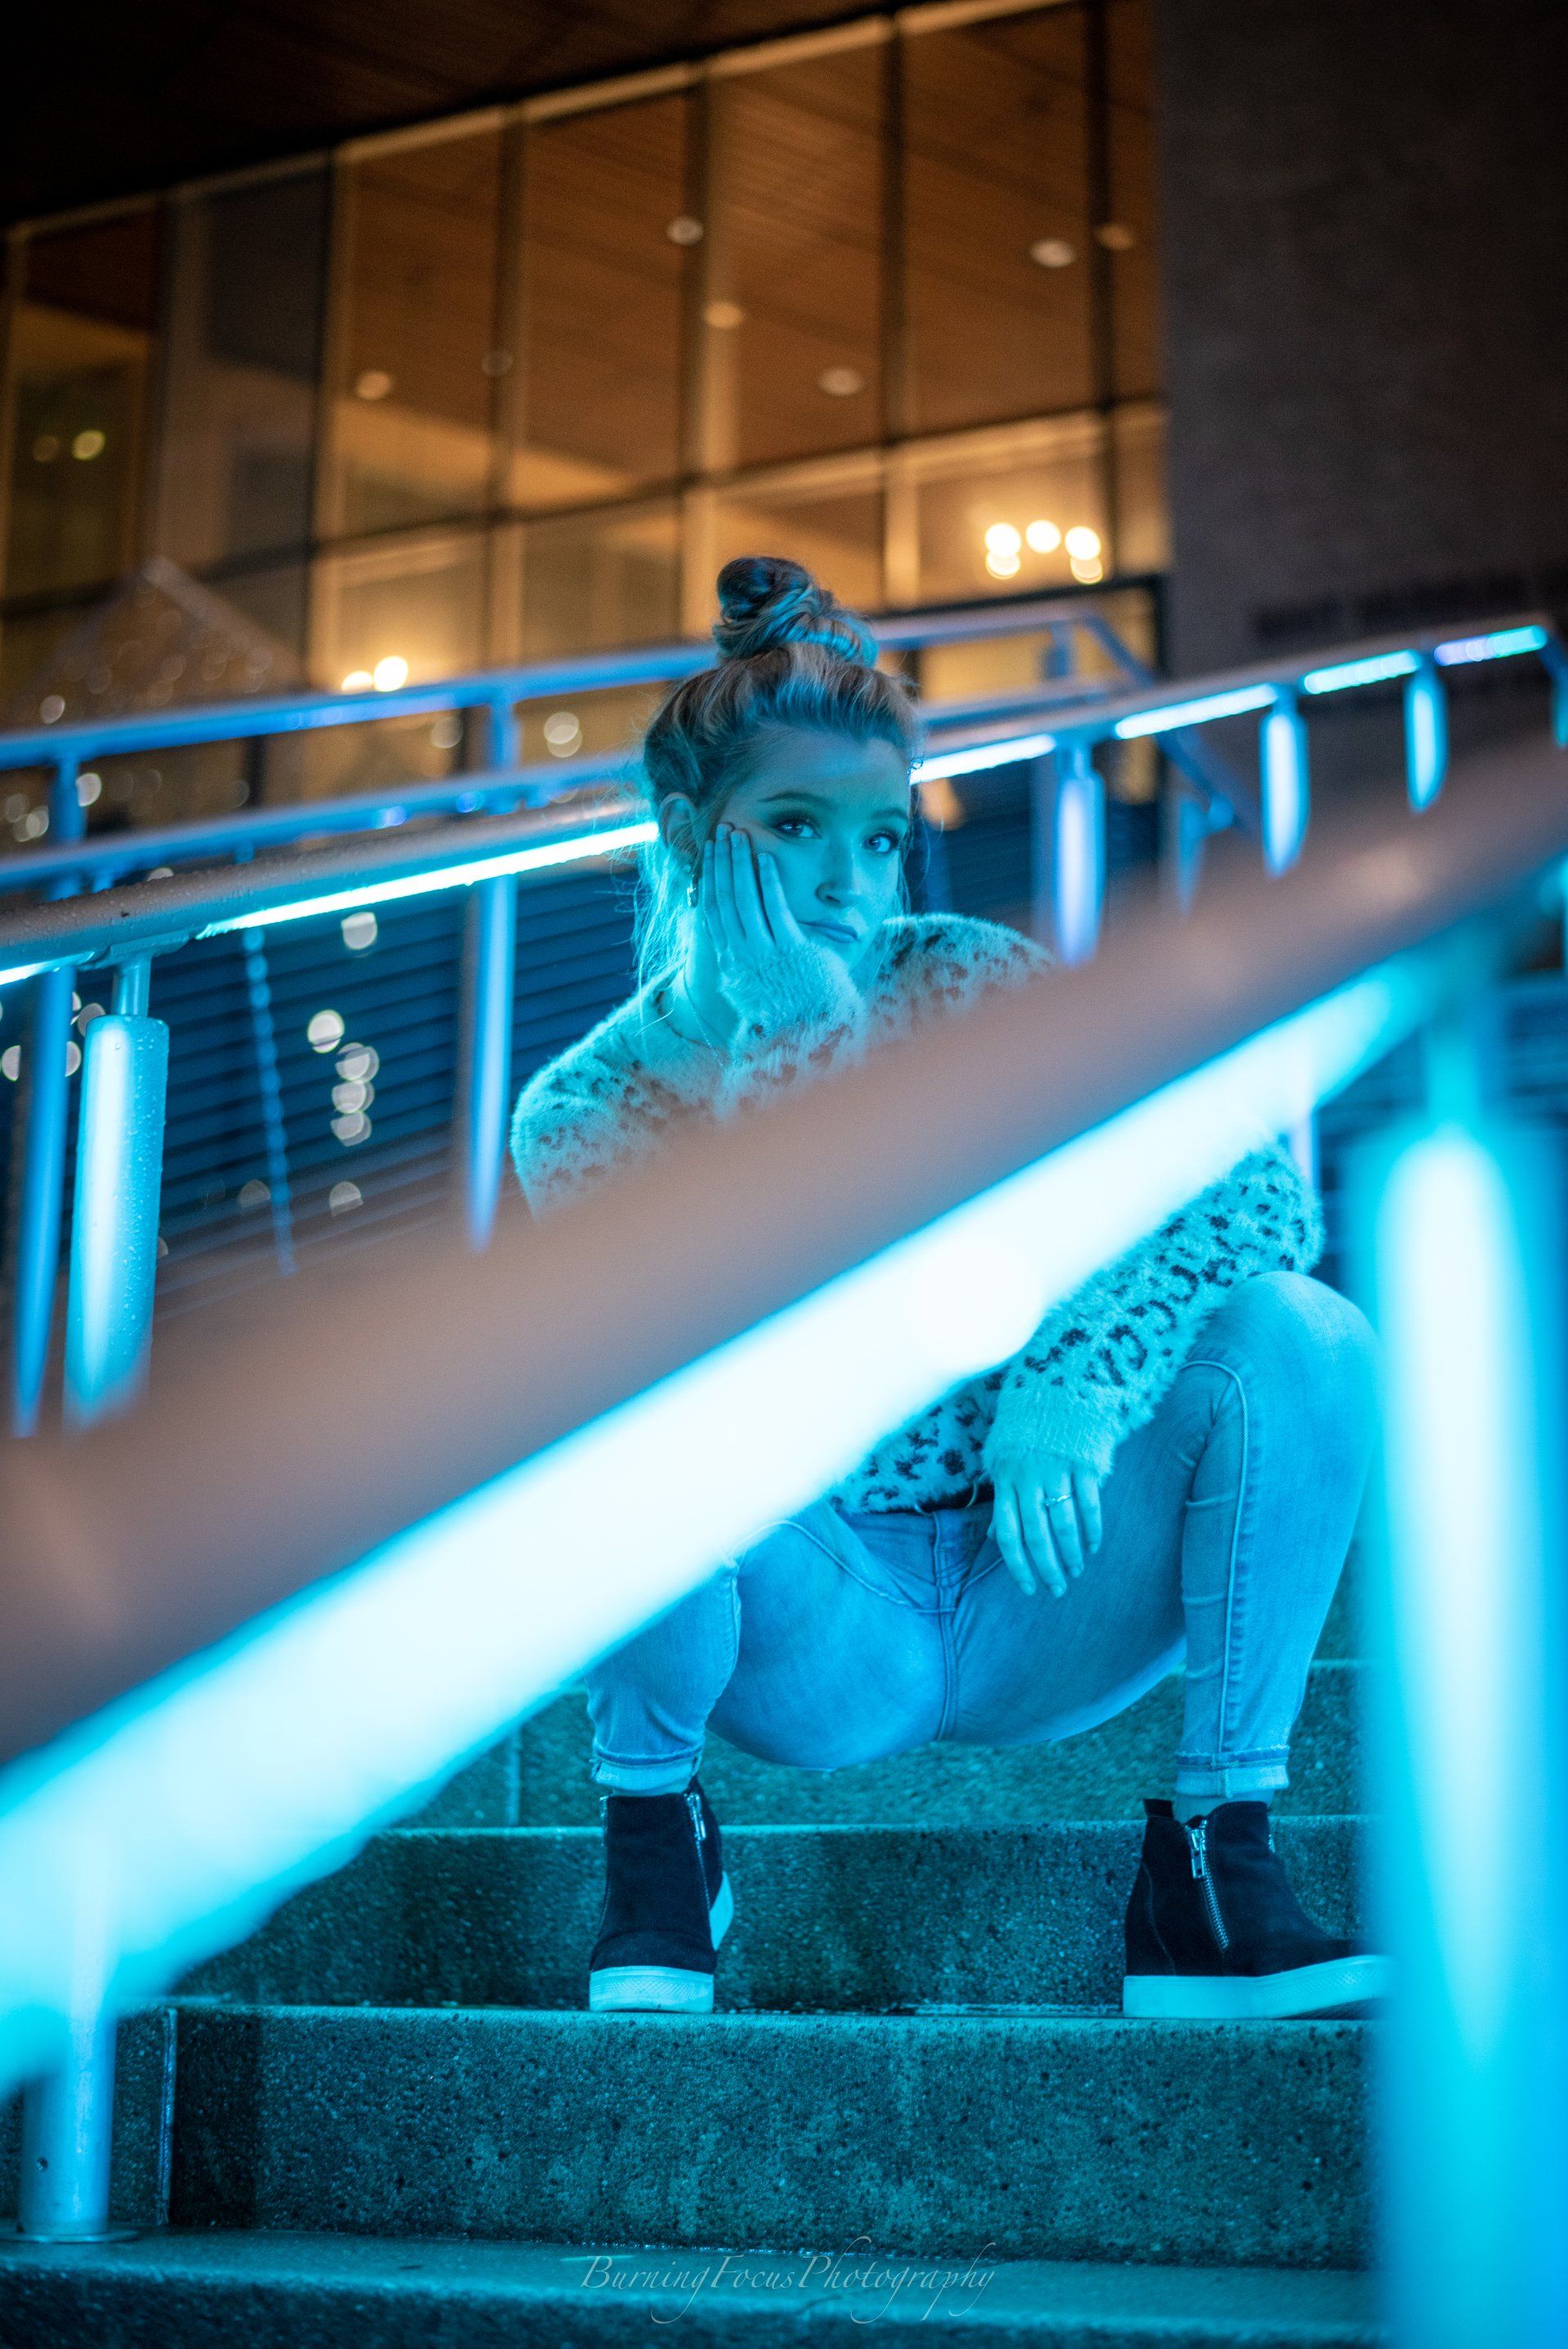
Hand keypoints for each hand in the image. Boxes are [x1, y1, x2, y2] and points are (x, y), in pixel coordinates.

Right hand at [699, 823, 839, 1026]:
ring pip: (743, 900)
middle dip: (721, 863)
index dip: (709, 881)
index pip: (712, 914)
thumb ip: (747, 968)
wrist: (810, 1034)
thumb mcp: (756, 990)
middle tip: (720, 833)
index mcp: (730, 964)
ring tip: (737, 835)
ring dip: (739, 864)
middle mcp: (740, 956)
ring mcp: (763, 952)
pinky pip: (774, 909)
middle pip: (723, 900)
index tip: (709, 856)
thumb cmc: (789, 1011)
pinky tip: (765, 860)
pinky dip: (768, 882)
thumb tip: (737, 951)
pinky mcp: (788, 950)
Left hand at [988, 1450, 1102, 1599]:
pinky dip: (1092, 1528)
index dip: (1018, 1566)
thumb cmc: (1025, 1435)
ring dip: (1071, 1553)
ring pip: (1063, 1524)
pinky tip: (1093, 1546)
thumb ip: (1003, 1501)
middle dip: (1048, 1568)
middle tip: (1057, 1590)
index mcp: (1005, 1482)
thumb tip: (995, 1538)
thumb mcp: (1003, 1463)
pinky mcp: (1082, 1464)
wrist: (1054, 1391)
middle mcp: (1029, 1480)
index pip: (1009, 1534)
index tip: (1029, 1588)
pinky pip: (1088, 1504)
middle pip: (1037, 1535)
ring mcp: (1056, 1471)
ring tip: (1076, 1571)